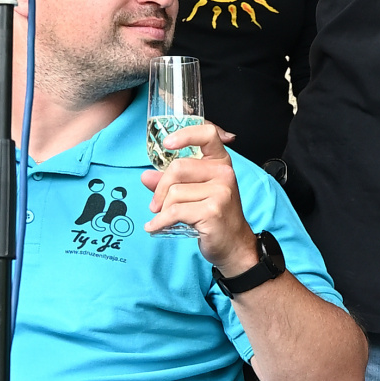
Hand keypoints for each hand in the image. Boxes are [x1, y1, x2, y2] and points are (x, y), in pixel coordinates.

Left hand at [144, 120, 257, 270]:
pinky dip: (160, 222)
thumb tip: (145, 176)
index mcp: (221, 164)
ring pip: (174, 192)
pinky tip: (155, 227)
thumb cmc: (214, 218)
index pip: (208, 134)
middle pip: (178, 167)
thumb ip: (170, 182)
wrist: (234, 246)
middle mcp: (224, 174)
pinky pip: (174, 211)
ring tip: (164, 219)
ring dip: (162, 210)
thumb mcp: (194, 194)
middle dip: (160, 189)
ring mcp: (221, 192)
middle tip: (155, 205)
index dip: (186, 135)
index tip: (167, 143)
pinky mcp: (212, 211)